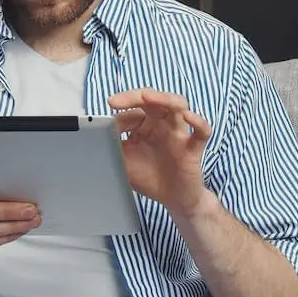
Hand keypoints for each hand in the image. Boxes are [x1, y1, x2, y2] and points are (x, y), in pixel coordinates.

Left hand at [109, 88, 212, 216]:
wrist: (173, 200)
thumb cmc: (150, 177)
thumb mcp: (123, 161)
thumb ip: (111, 146)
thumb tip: (97, 133)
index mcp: (146, 125)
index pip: (133, 108)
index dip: (119, 111)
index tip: (105, 116)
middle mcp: (163, 124)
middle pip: (154, 99)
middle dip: (135, 96)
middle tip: (117, 102)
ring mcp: (179, 134)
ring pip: (178, 106)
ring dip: (164, 98)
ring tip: (148, 97)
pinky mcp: (193, 147)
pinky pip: (201, 131)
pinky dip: (198, 122)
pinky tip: (188, 117)